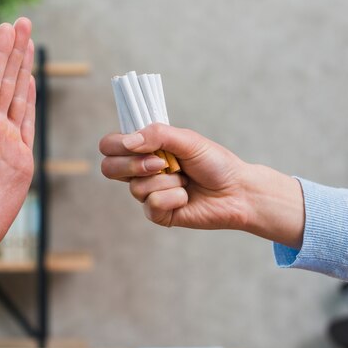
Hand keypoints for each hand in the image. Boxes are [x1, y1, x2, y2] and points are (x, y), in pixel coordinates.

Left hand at [0, 18, 35, 254]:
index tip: (5, 30)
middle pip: (4, 82)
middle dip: (13, 52)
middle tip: (22, 22)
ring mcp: (6, 140)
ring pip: (18, 96)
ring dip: (24, 69)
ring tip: (29, 42)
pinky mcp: (20, 156)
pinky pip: (28, 122)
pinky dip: (30, 100)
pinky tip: (30, 81)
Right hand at [99, 123, 304, 247]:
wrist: (238, 190)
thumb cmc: (214, 163)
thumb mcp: (187, 140)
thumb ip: (157, 134)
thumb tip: (128, 142)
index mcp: (144, 149)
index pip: (110, 145)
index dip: (116, 145)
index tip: (137, 145)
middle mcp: (140, 171)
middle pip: (110, 168)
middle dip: (134, 165)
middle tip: (161, 163)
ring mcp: (147, 193)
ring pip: (136, 187)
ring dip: (166, 181)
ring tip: (185, 180)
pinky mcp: (157, 213)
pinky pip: (152, 204)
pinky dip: (174, 198)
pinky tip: (186, 197)